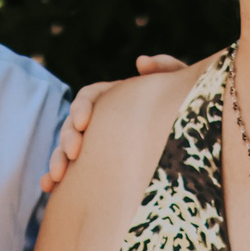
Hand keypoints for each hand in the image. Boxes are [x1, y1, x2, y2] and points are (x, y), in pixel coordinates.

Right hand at [42, 54, 188, 190]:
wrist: (200, 147)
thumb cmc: (191, 113)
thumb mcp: (185, 91)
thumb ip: (168, 70)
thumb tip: (142, 62)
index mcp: (117, 99)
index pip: (90, 96)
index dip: (82, 108)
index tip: (84, 123)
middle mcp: (102, 122)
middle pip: (72, 124)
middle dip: (67, 138)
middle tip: (73, 154)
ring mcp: (96, 147)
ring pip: (66, 150)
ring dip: (57, 160)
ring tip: (57, 177)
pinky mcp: (94, 170)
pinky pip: (70, 174)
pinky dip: (55, 178)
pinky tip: (49, 189)